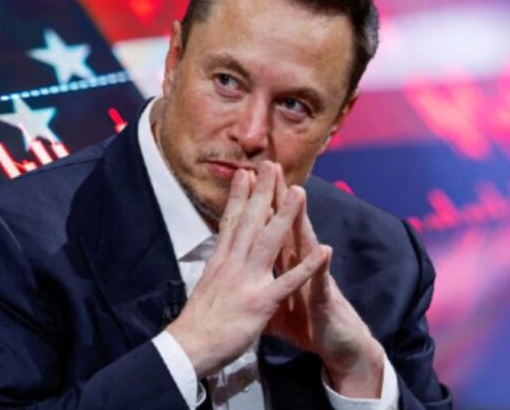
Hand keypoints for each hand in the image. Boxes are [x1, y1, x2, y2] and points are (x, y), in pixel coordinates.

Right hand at [165, 161, 329, 377]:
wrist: (189, 347)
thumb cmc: (196, 323)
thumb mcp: (204, 288)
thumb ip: (216, 272)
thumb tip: (216, 261)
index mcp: (219, 261)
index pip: (230, 222)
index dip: (239, 196)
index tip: (246, 174)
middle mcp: (232, 264)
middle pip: (250, 221)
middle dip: (262, 192)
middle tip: (272, 165)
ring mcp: (247, 280)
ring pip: (269, 240)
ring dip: (286, 215)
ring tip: (300, 192)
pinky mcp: (260, 302)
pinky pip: (289, 281)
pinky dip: (307, 266)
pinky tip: (323, 250)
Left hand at [264, 170, 384, 396]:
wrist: (338, 347)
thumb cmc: (306, 323)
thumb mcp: (273, 302)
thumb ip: (259, 282)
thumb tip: (239, 273)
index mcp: (282, 264)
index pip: (266, 228)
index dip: (254, 205)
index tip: (243, 178)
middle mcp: (299, 264)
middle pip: (285, 225)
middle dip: (276, 197)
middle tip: (269, 167)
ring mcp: (314, 278)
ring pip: (307, 244)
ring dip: (302, 219)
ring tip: (298, 192)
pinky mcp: (326, 299)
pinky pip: (322, 283)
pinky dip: (321, 268)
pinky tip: (325, 251)